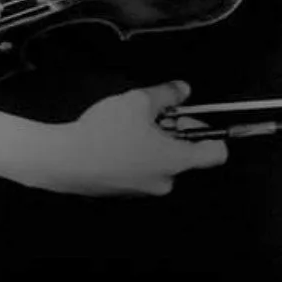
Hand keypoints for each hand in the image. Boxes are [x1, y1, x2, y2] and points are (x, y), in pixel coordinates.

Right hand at [36, 80, 226, 197]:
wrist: (66, 160)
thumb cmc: (108, 131)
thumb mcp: (139, 101)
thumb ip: (166, 94)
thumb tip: (184, 89)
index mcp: (177, 161)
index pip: (216, 153)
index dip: (208, 131)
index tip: (187, 116)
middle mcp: (165, 181)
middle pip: (184, 155)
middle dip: (172, 132)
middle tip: (150, 112)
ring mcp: (143, 190)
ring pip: (160, 161)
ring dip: (152, 142)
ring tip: (128, 123)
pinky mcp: (123, 192)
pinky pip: (140, 169)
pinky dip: (134, 154)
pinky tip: (113, 139)